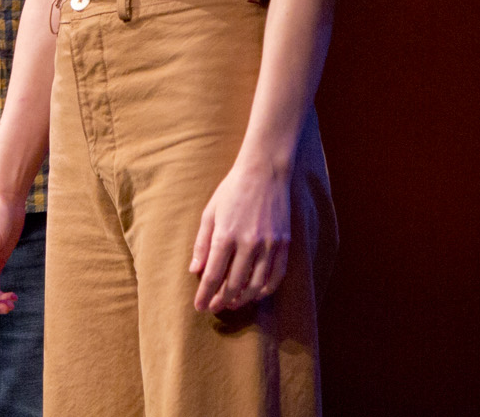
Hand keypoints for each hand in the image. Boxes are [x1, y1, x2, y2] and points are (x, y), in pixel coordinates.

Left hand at [189, 154, 290, 312]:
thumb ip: (202, 243)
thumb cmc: (233, 190)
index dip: (205, 295)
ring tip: (233, 303)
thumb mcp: (210, 212)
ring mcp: (269, 244)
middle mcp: (248, 243)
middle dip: (221, 301)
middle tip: (214, 308)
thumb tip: (195, 270)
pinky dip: (266, 290)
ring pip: (256, 285)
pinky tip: (256, 294)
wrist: (265, 171)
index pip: (213, 276)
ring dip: (243, 299)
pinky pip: (276, 275)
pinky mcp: (284, 243)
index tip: (199, 307)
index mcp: (226, 235)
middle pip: (234, 285)